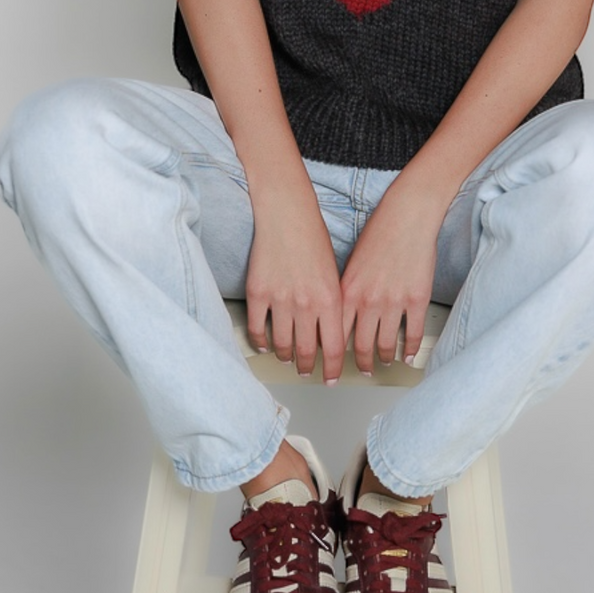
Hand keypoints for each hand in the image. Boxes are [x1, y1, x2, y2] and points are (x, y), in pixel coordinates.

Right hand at [245, 189, 345, 383]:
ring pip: (282, 344)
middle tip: (308, 372)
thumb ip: (333, 306)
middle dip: (308, 368)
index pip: (335, 348)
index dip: (334, 368)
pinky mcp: (258, 293)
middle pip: (307, 352)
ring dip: (286, 356)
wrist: (287, 213)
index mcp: (330, 299)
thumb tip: (330, 335)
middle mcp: (306, 304)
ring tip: (289, 359)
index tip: (332, 379)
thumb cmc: (314, 238)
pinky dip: (261, 341)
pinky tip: (265, 344)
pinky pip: (258, 328)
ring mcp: (280, 299)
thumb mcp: (335, 274)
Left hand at [340, 182, 443, 374]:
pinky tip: (408, 354)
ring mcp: (393, 302)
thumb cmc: (379, 231)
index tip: (334, 365)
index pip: (335, 334)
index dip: (334, 356)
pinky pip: (412, 333)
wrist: (407, 215)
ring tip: (384, 362)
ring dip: (384, 358)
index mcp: (347, 292)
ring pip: (385, 344)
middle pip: (361, 346)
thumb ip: (347, 291)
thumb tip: (342, 314)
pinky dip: (410, 348)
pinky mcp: (416, 299)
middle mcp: (368, 301)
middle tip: (362, 371)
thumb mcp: (351, 262)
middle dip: (360, 364)